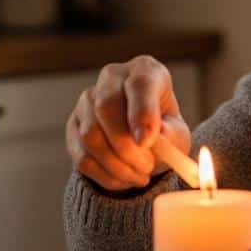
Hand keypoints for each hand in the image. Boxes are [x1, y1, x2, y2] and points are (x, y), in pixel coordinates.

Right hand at [65, 56, 190, 190]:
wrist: (145, 141)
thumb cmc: (165, 130)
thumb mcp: (177, 132)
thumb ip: (171, 134)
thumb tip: (158, 136)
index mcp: (145, 70)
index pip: (139, 84)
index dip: (142, 113)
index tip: (147, 142)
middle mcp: (112, 78)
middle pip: (106, 108)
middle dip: (126, 147)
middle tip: (147, 167)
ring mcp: (87, 100)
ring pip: (90, 135)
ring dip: (116, 165)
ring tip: (140, 176)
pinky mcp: (73, 125)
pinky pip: (81, 155)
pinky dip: (104, 175)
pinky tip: (124, 179)